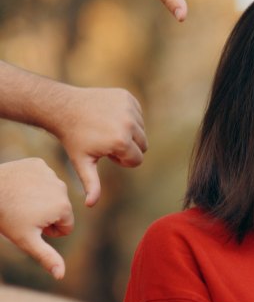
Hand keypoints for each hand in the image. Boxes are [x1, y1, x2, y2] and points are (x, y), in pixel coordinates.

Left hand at [0, 158, 73, 278]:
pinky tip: (18, 186)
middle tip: (23, 213)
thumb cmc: (6, 218)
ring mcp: (50, 174)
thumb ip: (47, 257)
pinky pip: (41, 177)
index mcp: (64, 208)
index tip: (31, 224)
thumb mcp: (26, 241)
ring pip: (51, 193)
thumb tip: (61, 275)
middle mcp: (62, 189)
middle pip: (60, 209)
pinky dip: (32, 182)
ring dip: (39, 198)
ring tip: (19, 200)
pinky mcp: (38, 164)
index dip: (48, 230)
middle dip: (46, 213)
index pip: (66, 226)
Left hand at [52, 87, 146, 206]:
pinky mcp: (127, 97)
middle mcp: (128, 123)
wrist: (63, 107)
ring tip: (107, 129)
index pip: (137, 160)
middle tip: (106, 142)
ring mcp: (128, 108)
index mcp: (121, 141)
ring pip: (141, 129)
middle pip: (143, 145)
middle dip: (128, 147)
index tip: (106, 154)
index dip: (122, 161)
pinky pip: (137, 113)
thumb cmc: (73, 138)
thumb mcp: (82, 163)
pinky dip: (128, 117)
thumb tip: (90, 205)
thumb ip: (91, 184)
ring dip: (129, 132)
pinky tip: (109, 117)